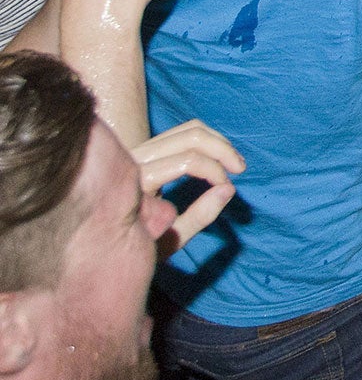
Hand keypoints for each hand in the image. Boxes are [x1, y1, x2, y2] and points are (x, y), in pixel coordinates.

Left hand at [136, 120, 243, 250]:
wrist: (103, 245)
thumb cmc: (135, 250)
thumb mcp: (169, 241)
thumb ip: (199, 216)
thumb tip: (228, 188)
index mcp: (137, 182)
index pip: (187, 160)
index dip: (214, 171)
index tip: (227, 189)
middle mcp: (134, 159)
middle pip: (190, 136)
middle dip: (222, 149)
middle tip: (240, 168)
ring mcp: (138, 151)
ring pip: (188, 129)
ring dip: (217, 141)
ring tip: (233, 162)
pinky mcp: (144, 150)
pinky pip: (180, 133)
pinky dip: (205, 140)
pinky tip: (216, 158)